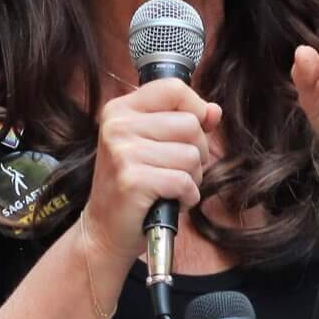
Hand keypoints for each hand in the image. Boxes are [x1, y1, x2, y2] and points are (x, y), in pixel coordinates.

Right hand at [80, 73, 220, 269]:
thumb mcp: (153, 144)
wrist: (104, 229)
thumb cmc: (133, 185)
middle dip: (197, 152)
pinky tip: (172, 201)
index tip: (195, 130)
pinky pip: (184, 181)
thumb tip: (214, 111)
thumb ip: (183, 121)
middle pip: (190, 124)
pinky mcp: (132, 180)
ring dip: (192, 178)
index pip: (173, 89)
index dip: (196, 107)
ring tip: (171, 187)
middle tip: (178, 170)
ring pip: (191, 155)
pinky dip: (187, 196)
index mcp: (120, 109)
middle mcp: (118, 126)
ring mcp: (123, 152)